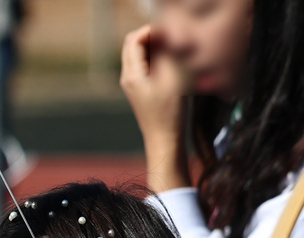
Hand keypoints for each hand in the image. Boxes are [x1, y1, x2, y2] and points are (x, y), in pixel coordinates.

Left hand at [120, 25, 190, 191]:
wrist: (164, 141)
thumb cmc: (170, 113)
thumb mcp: (173, 78)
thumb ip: (166, 53)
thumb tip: (164, 36)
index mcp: (132, 74)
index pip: (134, 39)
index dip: (152, 30)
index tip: (171, 33)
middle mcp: (128, 77)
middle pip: (134, 44)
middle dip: (153, 37)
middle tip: (174, 40)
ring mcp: (133, 84)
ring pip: (140, 54)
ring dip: (156, 48)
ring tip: (175, 52)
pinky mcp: (141, 89)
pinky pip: (145, 65)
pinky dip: (157, 59)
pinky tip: (172, 64)